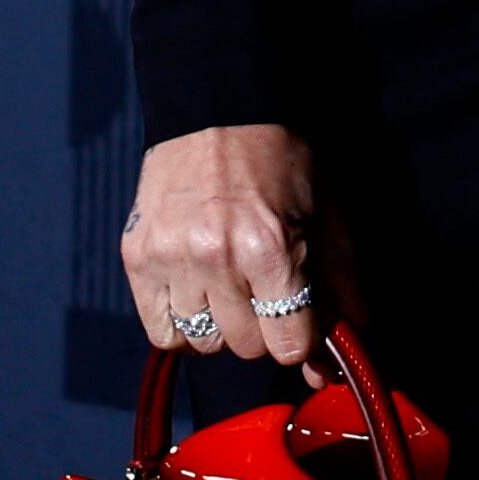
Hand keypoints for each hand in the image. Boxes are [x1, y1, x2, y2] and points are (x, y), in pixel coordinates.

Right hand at [122, 123, 329, 370]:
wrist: (220, 110)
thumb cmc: (283, 164)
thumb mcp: (328, 219)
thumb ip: (341, 294)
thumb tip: (336, 370)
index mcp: (272, 249)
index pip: (288, 345)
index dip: (299, 337)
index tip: (298, 317)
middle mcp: (217, 258)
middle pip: (246, 347)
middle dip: (263, 326)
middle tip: (263, 287)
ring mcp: (171, 258)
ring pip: (203, 342)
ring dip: (222, 323)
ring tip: (228, 282)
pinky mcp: (137, 256)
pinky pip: (161, 330)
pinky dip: (181, 322)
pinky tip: (197, 289)